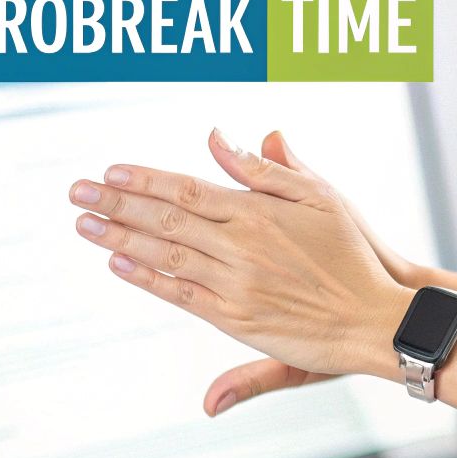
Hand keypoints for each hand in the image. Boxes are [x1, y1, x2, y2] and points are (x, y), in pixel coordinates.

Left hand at [67, 128, 412, 416]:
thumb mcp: (321, 198)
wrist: (379, 317)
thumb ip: (268, 170)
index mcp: (260, 213)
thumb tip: (223, 137)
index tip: (109, 172)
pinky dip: (149, 279)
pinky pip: (183, 295)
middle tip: (76, 192)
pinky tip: (121, 264)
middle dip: (116, 205)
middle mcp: (242, 248)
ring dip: (120, 238)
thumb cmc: (355, 254)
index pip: (188, 189)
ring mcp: (237, 286)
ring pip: (166, 256)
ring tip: (85, 224)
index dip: (144, 180)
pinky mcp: (239, 320)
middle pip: (166, 219)